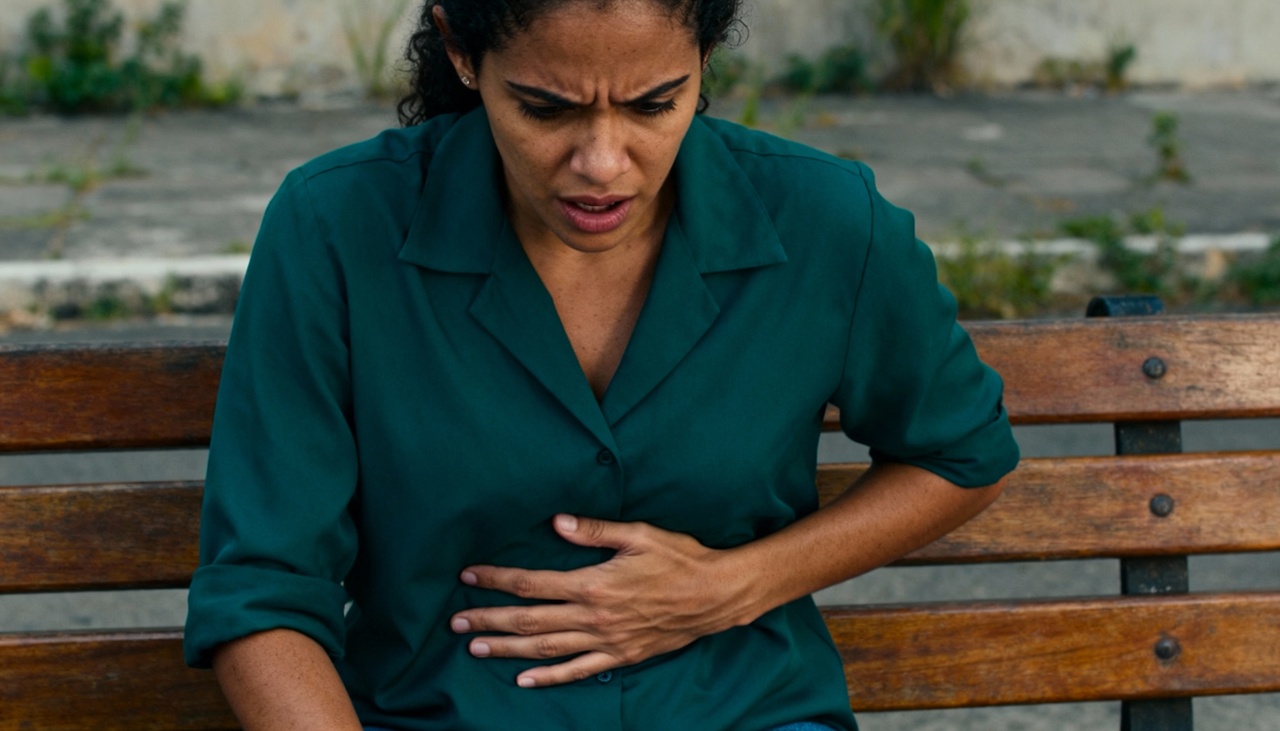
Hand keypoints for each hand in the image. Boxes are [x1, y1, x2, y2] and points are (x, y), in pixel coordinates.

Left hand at [450, 514, 755, 688]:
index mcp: (594, 583)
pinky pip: (578, 671)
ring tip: (475, 648)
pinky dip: (548, 678)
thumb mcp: (640, 534)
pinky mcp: (621, 656)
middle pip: (530, 620)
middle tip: (456, 622)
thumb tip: (558, 522)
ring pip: (546, 648)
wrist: (717, 595)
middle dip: (490, 619)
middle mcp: (595, 616)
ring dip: (508, 649)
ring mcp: (607, 641)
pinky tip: (523, 680)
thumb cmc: (681, 558)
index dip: (498, 580)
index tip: (470, 576)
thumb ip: (596, 530)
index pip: (534, 583)